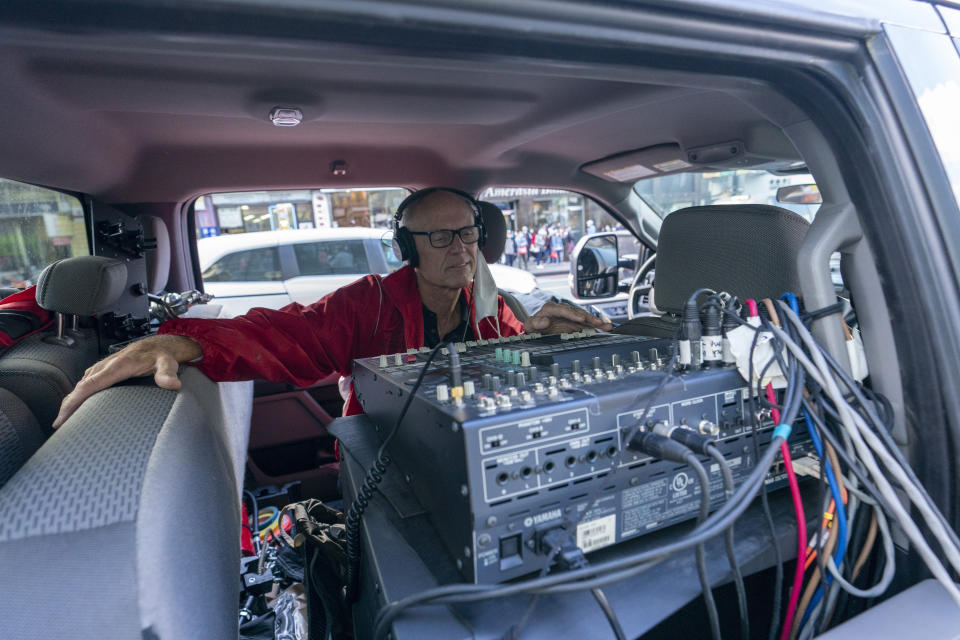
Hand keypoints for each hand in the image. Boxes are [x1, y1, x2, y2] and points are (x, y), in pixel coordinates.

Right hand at [53, 334, 201, 428]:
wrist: (158, 345)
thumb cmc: (162, 357)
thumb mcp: (168, 364)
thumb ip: (167, 374)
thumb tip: (172, 384)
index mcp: (117, 366)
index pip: (90, 384)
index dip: (75, 400)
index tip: (64, 416)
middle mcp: (106, 366)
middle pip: (81, 387)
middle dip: (68, 405)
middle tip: (60, 426)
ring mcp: (103, 367)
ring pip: (81, 385)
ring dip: (71, 401)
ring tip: (64, 421)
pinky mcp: (103, 370)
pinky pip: (86, 383)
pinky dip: (78, 395)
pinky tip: (76, 407)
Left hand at [523, 301, 612, 334]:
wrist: (537, 329)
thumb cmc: (534, 326)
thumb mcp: (531, 325)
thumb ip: (536, 323)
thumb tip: (544, 321)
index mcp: (551, 308)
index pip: (563, 310)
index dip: (572, 314)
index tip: (580, 319)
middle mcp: (562, 310)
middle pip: (577, 312)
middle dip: (588, 318)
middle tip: (598, 323)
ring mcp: (570, 316)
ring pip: (584, 317)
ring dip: (595, 322)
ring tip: (606, 326)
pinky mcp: (575, 322)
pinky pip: (587, 323)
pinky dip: (596, 326)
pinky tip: (605, 328)